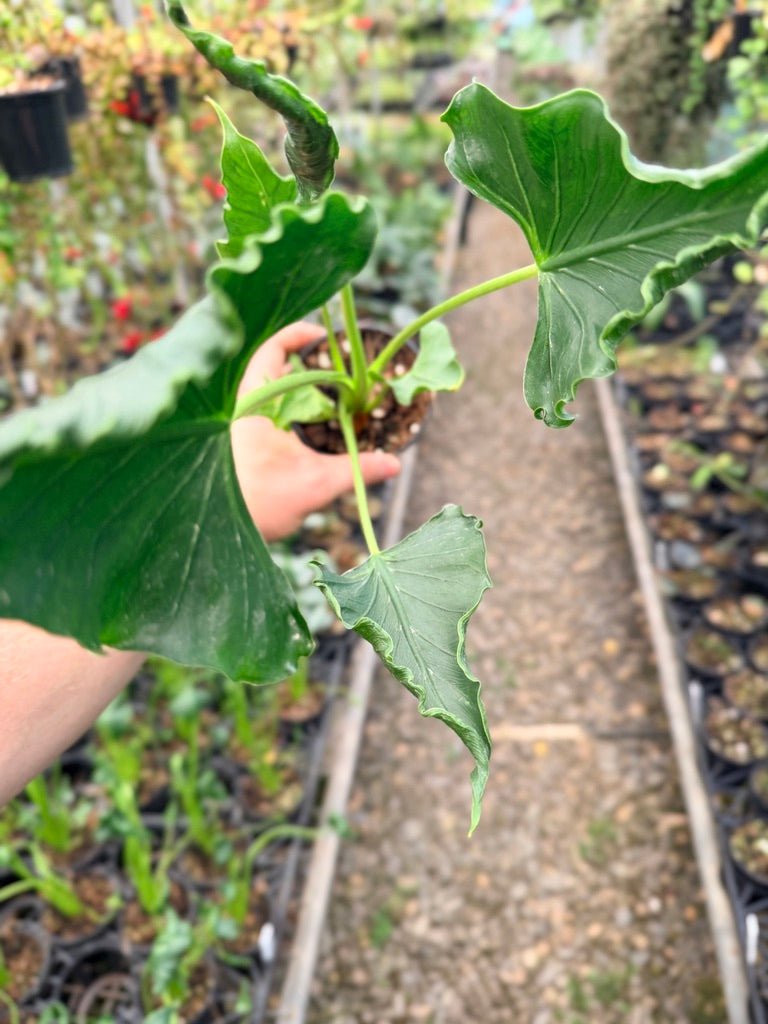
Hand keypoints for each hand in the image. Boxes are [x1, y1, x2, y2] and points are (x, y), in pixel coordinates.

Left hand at [231, 321, 400, 541]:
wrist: (219, 531)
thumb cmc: (258, 503)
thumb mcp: (315, 484)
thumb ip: (358, 470)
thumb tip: (395, 465)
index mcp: (253, 402)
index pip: (272, 348)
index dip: (298, 334)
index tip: (326, 335)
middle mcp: (243, 406)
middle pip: (275, 366)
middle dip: (309, 361)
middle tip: (342, 364)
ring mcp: (241, 423)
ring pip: (273, 390)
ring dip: (302, 386)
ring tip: (335, 390)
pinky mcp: (243, 441)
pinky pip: (270, 410)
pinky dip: (293, 407)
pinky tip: (315, 420)